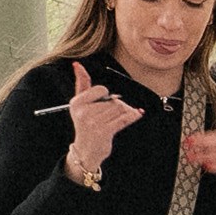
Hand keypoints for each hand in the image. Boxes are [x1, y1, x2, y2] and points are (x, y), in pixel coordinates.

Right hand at [62, 63, 141, 181]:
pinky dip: (133, 116)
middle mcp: (84, 112)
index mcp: (77, 102)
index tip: (104, 101)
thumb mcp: (79, 104)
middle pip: (112, 100)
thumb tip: (77, 64)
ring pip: (119, 109)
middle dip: (118, 105)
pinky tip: (138, 114)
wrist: (86, 150)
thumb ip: (81, 83)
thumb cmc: (85, 123)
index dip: (106, 95)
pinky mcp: (105, 132)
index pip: (101, 89)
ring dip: (125, 112)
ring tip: (121, 117)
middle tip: (115, 113)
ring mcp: (94, 123)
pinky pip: (124, 119)